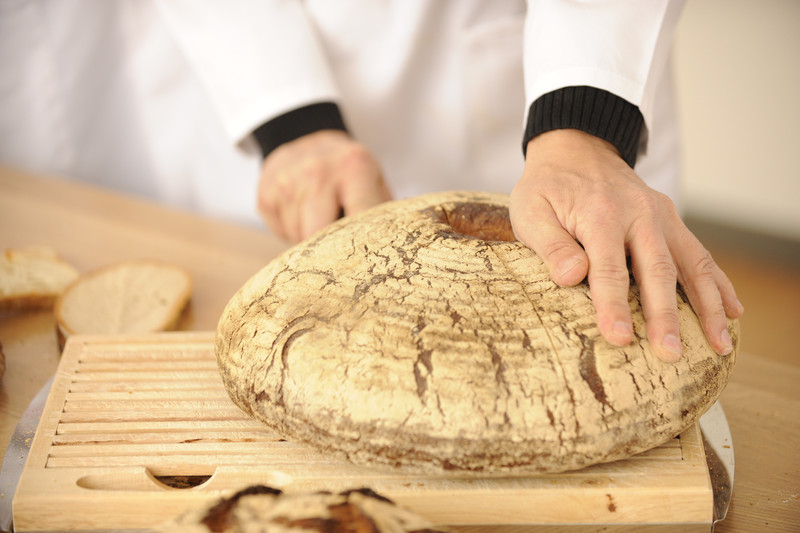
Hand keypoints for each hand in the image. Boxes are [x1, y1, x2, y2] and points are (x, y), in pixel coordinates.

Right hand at [258, 130, 391, 242]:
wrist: (306, 137)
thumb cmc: (348, 171)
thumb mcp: (374, 181)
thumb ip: (383, 214)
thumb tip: (391, 250)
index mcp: (354, 167)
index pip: (358, 222)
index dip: (360, 250)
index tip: (363, 267)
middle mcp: (318, 171)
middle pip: (321, 235)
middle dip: (330, 250)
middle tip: (339, 251)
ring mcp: (288, 181)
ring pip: (299, 237)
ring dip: (310, 241)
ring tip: (319, 221)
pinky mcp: (266, 194)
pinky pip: (280, 233)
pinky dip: (291, 233)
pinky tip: (300, 215)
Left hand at [509, 129, 743, 362]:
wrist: (576, 149)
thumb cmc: (548, 187)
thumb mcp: (531, 210)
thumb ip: (550, 245)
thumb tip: (572, 277)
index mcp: (600, 215)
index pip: (608, 269)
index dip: (613, 306)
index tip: (620, 337)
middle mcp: (638, 214)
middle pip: (657, 270)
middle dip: (665, 315)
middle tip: (670, 353)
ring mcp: (660, 216)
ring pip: (691, 263)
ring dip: (708, 306)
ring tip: (719, 344)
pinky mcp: (670, 220)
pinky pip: (699, 254)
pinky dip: (719, 284)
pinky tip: (733, 311)